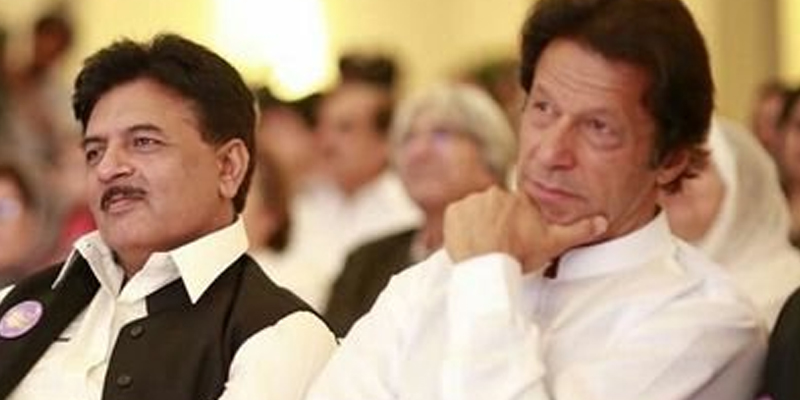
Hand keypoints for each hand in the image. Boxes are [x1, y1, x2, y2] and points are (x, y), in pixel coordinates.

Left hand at [444, 186, 606, 272]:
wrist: (487, 266)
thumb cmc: (520, 255)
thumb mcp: (553, 243)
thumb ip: (578, 230)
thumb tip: (603, 221)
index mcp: (519, 198)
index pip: (518, 208)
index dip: (517, 225)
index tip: (515, 239)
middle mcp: (495, 193)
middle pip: (496, 208)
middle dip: (497, 224)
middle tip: (499, 245)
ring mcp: (471, 201)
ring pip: (476, 212)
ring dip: (479, 225)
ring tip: (485, 247)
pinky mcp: (453, 212)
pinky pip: (457, 217)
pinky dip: (461, 228)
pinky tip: (470, 243)